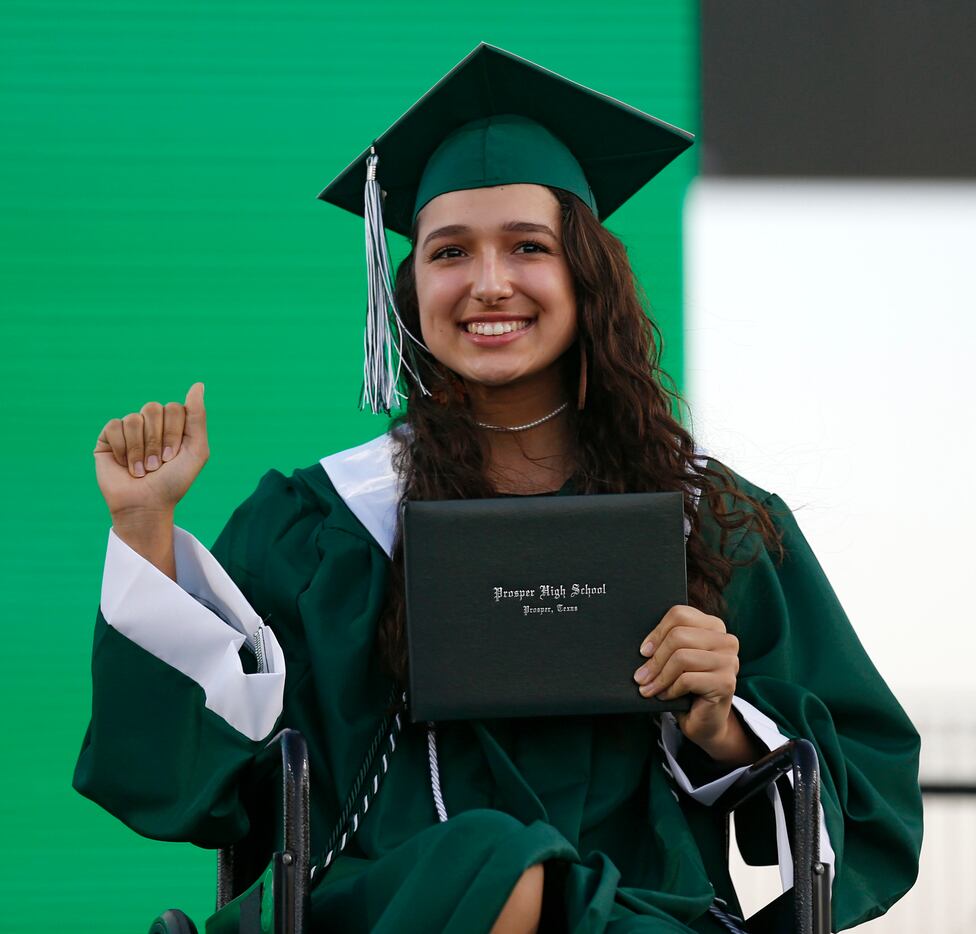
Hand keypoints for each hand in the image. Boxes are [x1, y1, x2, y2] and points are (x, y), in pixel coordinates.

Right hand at [93, 382, 208, 522]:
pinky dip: (123, 449)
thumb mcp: (196, 450)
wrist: (147, 505)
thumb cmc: (174, 481)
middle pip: (152, 408)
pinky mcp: (107, 438)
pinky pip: (114, 426)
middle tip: (157, 465)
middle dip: (157, 441)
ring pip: (134, 419)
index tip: (173, 458)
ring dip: (140, 449)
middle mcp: (151, 423)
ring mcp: (129, 430)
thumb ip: (197, 416)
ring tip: (142, 469)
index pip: (174, 407)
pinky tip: (125, 465)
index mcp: (173, 424)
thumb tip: (198, 384)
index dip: (173, 434)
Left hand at [633, 605, 757, 765]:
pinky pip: (687, 679)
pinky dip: (670, 689)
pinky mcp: (726, 683)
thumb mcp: (676, 657)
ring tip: (648, 688)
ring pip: (681, 657)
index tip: (643, 651)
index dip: (656, 633)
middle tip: (640, 676)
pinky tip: (665, 696)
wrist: (705, 720)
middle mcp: (726, 640)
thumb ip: (667, 642)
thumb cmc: (687, 685)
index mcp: (714, 626)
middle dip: (655, 659)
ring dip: (659, 677)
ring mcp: (729, 661)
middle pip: (679, 636)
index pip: (680, 614)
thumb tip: (643, 646)